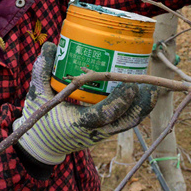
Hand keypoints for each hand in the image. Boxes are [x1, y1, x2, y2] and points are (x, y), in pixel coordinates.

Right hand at [13, 42, 158, 164]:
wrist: (42, 146)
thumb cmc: (40, 119)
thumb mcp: (37, 94)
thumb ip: (42, 69)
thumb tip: (50, 45)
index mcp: (76, 124)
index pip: (103, 116)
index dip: (120, 102)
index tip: (132, 86)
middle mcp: (93, 132)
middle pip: (124, 122)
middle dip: (141, 105)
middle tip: (151, 84)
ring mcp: (102, 134)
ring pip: (128, 123)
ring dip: (143, 107)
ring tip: (154, 88)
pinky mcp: (105, 132)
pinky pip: (125, 122)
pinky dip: (137, 109)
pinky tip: (145, 94)